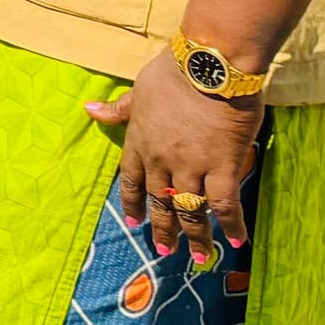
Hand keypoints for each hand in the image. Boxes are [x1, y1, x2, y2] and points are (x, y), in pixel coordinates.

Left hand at [91, 53, 260, 256]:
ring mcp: (192, 166)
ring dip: (194, 236)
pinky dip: (231, 224)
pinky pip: (226, 204)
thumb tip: (89, 109)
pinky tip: (235, 240)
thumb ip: (119, 109)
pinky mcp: (223, 166)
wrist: (206, 66)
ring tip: (196, 258)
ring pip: (190, 210)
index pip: (132, 179)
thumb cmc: (173, 73)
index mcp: (140, 142)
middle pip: (160, 200)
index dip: (132, 202)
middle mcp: (162, 159)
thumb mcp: (139, 90)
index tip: (132, 222)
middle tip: (164, 249)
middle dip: (162, 227)